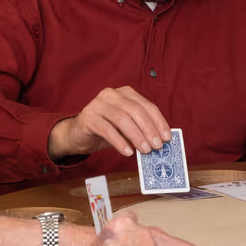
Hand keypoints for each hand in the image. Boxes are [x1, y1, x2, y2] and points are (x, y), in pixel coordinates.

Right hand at [48, 87, 171, 159]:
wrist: (78, 134)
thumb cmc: (107, 129)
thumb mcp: (127, 127)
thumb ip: (141, 129)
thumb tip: (160, 141)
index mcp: (126, 93)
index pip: (147, 106)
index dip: (159, 122)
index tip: (167, 138)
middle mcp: (112, 94)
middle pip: (135, 111)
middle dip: (149, 129)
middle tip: (157, 146)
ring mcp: (98, 104)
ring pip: (122, 119)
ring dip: (136, 136)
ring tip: (144, 150)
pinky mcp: (88, 117)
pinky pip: (107, 130)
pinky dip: (119, 142)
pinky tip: (127, 152)